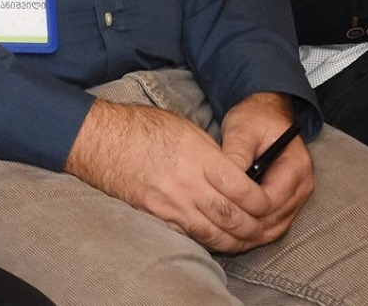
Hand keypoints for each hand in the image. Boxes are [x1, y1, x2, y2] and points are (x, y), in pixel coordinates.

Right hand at [64, 96, 298, 253]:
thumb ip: (213, 154)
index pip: (244, 190)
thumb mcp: (185, 128)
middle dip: (255, 227)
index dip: (263, 202)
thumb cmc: (141, 127)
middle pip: (234, 218)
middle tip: (263, 226)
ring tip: (246, 238)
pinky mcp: (157, 215)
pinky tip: (218, 238)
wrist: (100, 139)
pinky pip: (191, 235)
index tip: (267, 202)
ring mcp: (172, 204)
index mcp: (200, 158)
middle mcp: (189, 184)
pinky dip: (209, 240)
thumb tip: (236, 172)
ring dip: (236, 240)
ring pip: (215, 234)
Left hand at [217, 93, 313, 244]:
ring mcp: (298, 196)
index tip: (221, 208)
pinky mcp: (289, 201)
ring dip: (252, 233)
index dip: (247, 208)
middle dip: (248, 225)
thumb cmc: (255, 119)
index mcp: (295, 166)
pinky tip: (234, 232)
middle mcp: (302, 185)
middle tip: (217, 227)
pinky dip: (257, 230)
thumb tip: (227, 177)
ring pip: (277, 227)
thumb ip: (237, 152)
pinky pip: (275, 224)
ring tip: (223, 234)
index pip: (273, 200)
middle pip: (276, 219)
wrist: (267, 115)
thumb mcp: (242, 129)